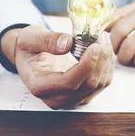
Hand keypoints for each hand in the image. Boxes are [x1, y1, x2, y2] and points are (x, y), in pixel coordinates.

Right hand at [0, 25, 114, 109]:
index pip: (68, 83)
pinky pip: (101, 83)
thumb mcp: (30, 38)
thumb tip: (68, 43)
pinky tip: (103, 49)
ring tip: (102, 38)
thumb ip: (46, 40)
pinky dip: (106, 65)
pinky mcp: (82, 95)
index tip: (95, 46)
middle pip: (87, 84)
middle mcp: (55, 98)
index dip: (85, 66)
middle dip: (100, 59)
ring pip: (98, 84)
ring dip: (105, 61)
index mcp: (39, 86)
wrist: (30, 56)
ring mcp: (70, 99)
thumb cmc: (28, 47)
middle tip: (101, 36)